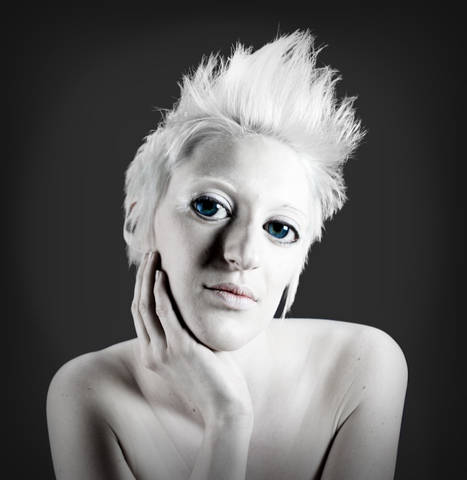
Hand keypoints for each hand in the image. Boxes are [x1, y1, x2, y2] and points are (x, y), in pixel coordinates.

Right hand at [131, 251, 253, 425]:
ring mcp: (163, 351)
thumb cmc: (214, 382)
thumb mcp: (192, 356)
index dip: (142, 289)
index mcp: (152, 355)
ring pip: (147, 306)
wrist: (225, 409)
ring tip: (154, 256)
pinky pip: (165, 313)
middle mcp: (151, 353)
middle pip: (139, 307)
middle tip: (149, 254)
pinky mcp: (180, 348)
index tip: (149, 268)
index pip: (140, 315)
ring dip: (148, 277)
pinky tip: (162, 275)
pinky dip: (161, 292)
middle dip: (141, 278)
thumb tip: (191, 313)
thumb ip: (184, 335)